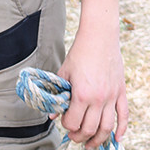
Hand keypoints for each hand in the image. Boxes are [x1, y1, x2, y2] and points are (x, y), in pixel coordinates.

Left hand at [57, 29, 127, 148]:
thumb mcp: (64, 72)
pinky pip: (123, 116)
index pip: (74, 121)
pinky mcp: (121, 92)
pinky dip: (121, 130)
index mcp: (82, 94)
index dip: (67, 126)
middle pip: (91, 129)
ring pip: (107, 127)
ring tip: (91, 144)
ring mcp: (112, 97)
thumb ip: (58, 93)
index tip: (64, 124)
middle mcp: (98, 99)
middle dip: (81, 136)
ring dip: (99, 139)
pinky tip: (116, 138)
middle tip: (75, 137)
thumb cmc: (80, 53)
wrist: (99, 37)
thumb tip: (51, 112)